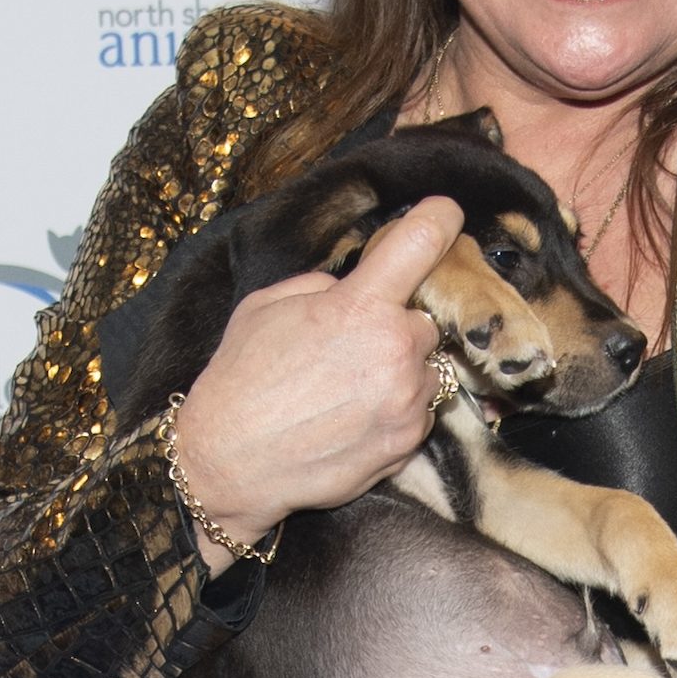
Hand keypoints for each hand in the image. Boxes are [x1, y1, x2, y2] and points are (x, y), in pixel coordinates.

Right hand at [174, 198, 463, 567]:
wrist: (230, 463)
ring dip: (399, 373)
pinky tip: (352, 420)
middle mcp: (394, 349)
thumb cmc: (241, 381)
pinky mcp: (407, 443)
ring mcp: (406, 400)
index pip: (422, 241)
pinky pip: (419, 413)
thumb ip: (323, 286)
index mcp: (359, 305)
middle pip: (424, 321)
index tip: (446, 214)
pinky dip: (396, 412)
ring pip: (426, 369)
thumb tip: (354, 285)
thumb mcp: (267, 307)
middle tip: (353, 348)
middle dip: (396, 328)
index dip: (439, 219)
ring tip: (347, 391)